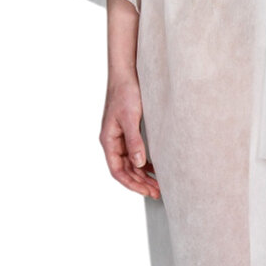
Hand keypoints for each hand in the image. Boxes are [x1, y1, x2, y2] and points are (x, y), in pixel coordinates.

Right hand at [101, 73, 159, 198]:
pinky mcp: (128, 130)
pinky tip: (154, 167)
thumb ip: (134, 141)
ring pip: (130, 163)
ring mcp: (120, 136)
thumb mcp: (130, 117)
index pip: (117, 170)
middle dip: (140, 182)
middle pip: (125, 170)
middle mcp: (112, 141)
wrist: (126, 73)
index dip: (132, 184)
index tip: (147, 191)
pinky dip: (143, 162)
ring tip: (157, 184)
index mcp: (108, 140)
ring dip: (142, 175)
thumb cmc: (125, 92)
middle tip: (157, 192)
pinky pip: (134, 153)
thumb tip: (139, 163)